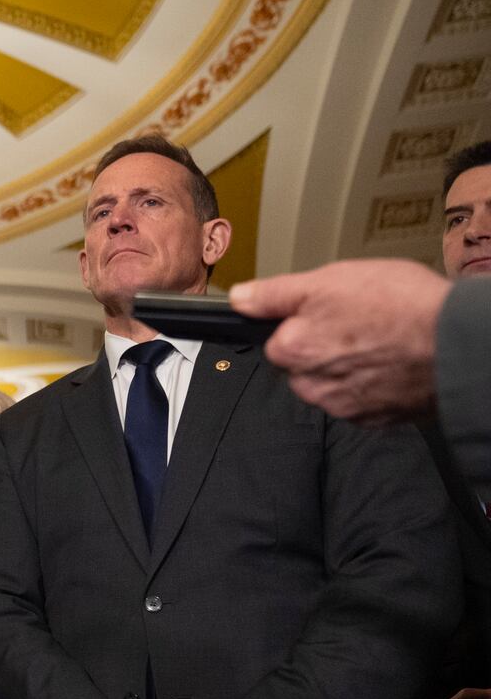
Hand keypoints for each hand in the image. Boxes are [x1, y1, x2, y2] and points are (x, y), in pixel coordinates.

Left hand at [230, 260, 451, 423]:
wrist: (458, 344)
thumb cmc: (401, 306)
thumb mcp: (331, 280)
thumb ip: (277, 294)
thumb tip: (240, 299)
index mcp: (293, 350)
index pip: (277, 340)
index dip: (301, 322)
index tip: (328, 312)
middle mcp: (311, 385)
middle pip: (302, 366)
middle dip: (323, 347)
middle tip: (359, 325)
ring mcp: (343, 406)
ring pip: (330, 385)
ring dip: (346, 368)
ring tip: (380, 343)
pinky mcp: (374, 419)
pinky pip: (360, 401)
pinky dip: (371, 385)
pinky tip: (392, 364)